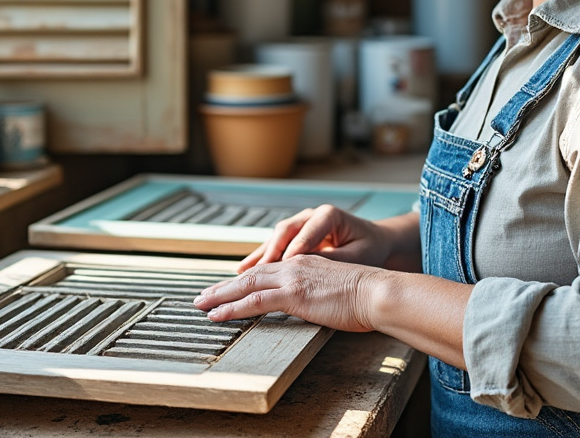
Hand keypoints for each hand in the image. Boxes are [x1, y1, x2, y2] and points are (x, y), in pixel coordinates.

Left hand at [194, 254, 382, 331]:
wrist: (378, 292)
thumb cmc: (368, 296)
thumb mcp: (338, 290)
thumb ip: (321, 294)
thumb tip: (316, 306)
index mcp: (306, 264)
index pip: (268, 271)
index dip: (245, 280)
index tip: (229, 289)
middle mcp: (295, 266)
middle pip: (251, 275)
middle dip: (224, 286)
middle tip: (203, 296)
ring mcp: (292, 278)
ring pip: (246, 286)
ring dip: (220, 296)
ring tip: (201, 305)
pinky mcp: (293, 294)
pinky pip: (254, 301)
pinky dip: (231, 308)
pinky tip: (217, 315)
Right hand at [239, 204, 393, 272]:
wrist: (379, 243)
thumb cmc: (371, 249)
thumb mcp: (357, 256)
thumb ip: (332, 260)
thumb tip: (306, 269)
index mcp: (327, 215)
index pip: (304, 235)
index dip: (289, 253)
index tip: (278, 269)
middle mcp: (311, 216)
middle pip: (283, 233)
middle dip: (266, 254)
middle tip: (251, 273)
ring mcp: (302, 224)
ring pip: (276, 238)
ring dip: (259, 256)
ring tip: (241, 272)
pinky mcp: (298, 236)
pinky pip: (277, 246)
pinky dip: (263, 259)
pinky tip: (247, 271)